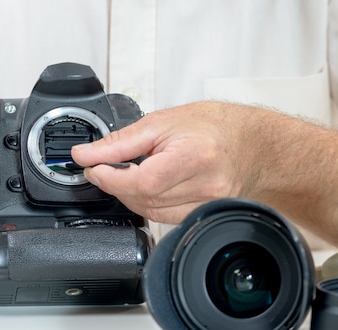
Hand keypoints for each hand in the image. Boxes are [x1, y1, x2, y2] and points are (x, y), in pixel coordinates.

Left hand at [72, 101, 337, 247]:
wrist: (252, 143)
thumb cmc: (213, 125)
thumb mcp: (162, 121)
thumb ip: (120, 141)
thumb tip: (86, 155)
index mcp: (195, 156)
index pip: (142, 180)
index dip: (110, 177)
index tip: (92, 167)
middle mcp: (205, 186)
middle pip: (143, 199)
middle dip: (115, 184)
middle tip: (105, 166)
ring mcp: (207, 204)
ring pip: (150, 212)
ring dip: (129, 195)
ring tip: (129, 171)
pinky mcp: (204, 214)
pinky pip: (164, 217)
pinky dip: (147, 203)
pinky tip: (147, 185)